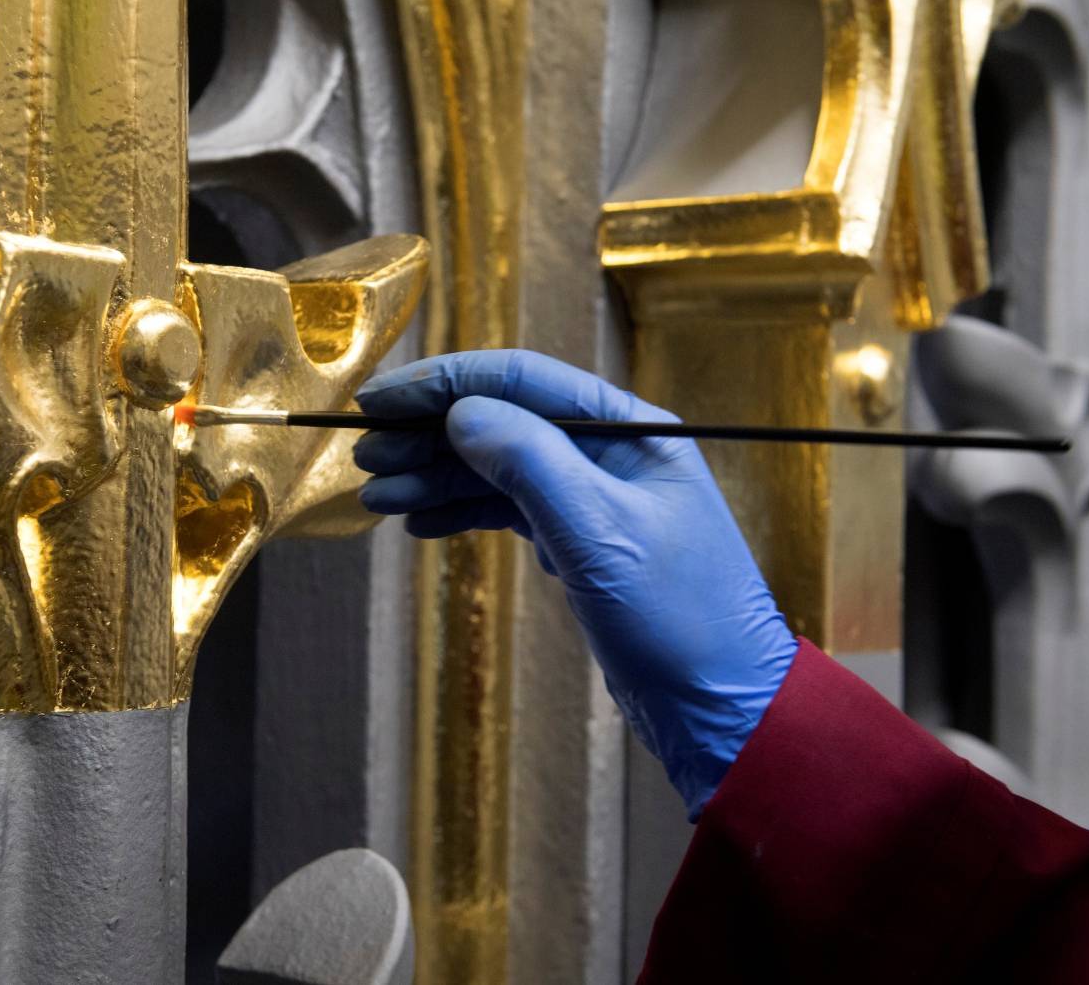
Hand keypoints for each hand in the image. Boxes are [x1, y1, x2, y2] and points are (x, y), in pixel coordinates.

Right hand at [354, 350, 798, 817]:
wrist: (723, 707)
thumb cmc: (683, 621)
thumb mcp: (602, 538)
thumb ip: (533, 466)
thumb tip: (464, 413)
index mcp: (629, 429)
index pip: (521, 380)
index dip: (443, 383)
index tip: (377, 400)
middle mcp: (610, 452)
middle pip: (501, 420)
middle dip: (429, 434)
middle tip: (364, 455)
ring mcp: (593, 497)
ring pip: (498, 467)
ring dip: (435, 476)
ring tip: (378, 495)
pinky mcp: (581, 542)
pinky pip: (508, 509)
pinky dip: (461, 513)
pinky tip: (420, 523)